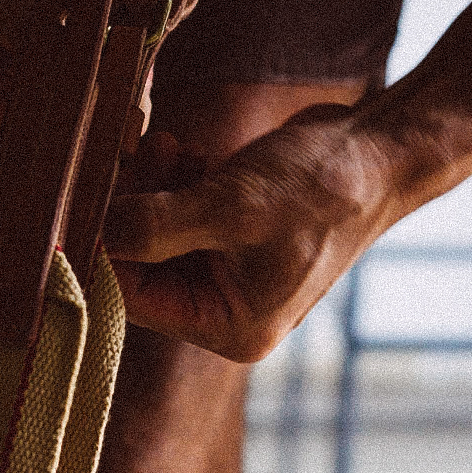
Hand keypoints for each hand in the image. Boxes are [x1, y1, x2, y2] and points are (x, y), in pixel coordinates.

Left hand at [103, 104, 393, 362]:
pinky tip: (183, 149)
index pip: (136, 299)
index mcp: (232, 327)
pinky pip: (179, 214)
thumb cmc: (320, 187)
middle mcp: (229, 309)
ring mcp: (231, 270)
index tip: (92, 195)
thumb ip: (156, 227)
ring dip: (150, 187)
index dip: (107, 248)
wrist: (380, 149)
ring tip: (165, 145)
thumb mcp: (231, 207)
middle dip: (131, 210)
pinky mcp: (233, 234)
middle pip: (143, 267)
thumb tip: (92, 237)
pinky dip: (172, 180)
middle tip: (134, 156)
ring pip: (156, 235)